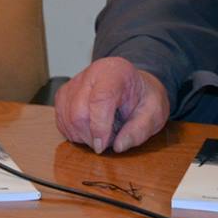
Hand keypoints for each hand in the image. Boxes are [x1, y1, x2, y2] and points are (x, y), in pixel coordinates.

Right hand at [54, 57, 169, 152]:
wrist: (134, 86)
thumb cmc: (143, 98)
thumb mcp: (155, 113)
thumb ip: (140, 129)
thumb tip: (119, 146)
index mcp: (116, 72)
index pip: (100, 98)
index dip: (99, 126)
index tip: (103, 146)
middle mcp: (92, 74)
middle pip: (78, 111)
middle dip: (90, 136)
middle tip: (106, 143)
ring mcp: (75, 83)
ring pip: (67, 117)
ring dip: (82, 136)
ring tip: (101, 134)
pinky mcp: (65, 94)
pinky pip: (61, 119)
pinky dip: (73, 132)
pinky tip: (89, 131)